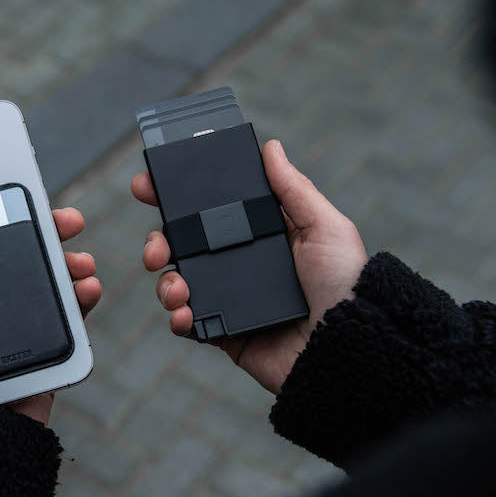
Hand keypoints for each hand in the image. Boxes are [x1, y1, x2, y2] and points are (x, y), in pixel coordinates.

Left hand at [0, 207, 101, 424]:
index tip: (6, 198)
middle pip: (14, 266)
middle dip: (41, 237)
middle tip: (62, 218)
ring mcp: (15, 341)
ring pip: (46, 290)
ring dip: (67, 266)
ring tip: (80, 259)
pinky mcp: (42, 362)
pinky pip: (66, 327)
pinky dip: (81, 303)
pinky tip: (86, 289)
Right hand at [133, 139, 366, 393]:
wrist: (347, 347)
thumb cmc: (346, 285)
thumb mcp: (326, 228)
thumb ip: (294, 189)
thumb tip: (270, 148)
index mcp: (261, 234)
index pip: (211, 210)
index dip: (177, 197)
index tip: (148, 186)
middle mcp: (242, 264)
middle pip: (184, 245)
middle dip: (158, 242)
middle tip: (156, 248)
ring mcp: (231, 299)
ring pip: (178, 282)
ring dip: (165, 281)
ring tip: (177, 287)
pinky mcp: (226, 333)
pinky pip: (189, 323)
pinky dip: (177, 317)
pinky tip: (184, 313)